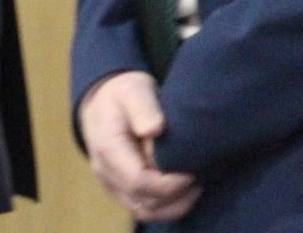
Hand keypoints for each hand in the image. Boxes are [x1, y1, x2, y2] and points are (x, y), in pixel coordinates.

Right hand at [78, 71, 201, 223]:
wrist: (102, 100)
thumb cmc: (121, 94)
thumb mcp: (132, 90)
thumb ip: (143, 107)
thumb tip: (155, 130)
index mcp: (107, 148)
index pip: (138, 180)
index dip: (169, 183)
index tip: (192, 171)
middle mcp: (105, 171)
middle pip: (145, 201)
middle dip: (177, 195)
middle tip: (200, 175)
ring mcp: (111, 184)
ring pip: (146, 211)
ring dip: (175, 205)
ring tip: (196, 185)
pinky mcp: (121, 189)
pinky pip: (145, 209)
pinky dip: (168, 206)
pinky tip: (185, 189)